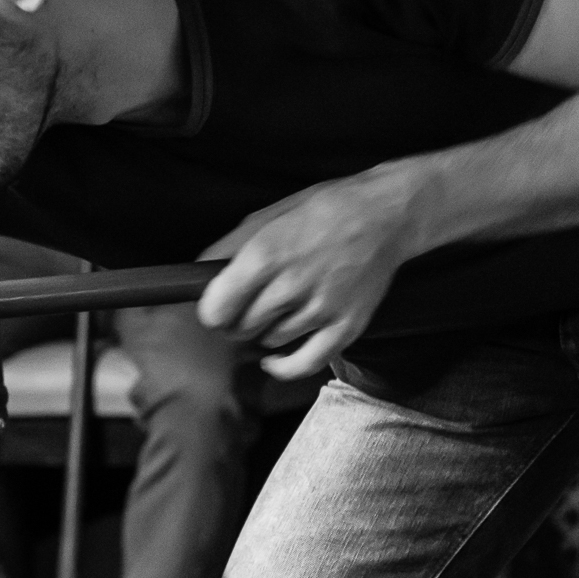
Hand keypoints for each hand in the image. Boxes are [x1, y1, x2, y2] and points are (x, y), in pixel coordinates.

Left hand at [196, 172, 423, 378]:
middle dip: (236, 321)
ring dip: (263, 332)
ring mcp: (321, 309)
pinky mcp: (346, 327)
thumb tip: (194, 273)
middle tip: (247, 307)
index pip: (217, 307)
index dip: (211, 310)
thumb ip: (228, 247)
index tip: (216, 307)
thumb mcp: (269, 216)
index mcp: (266, 254)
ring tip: (276, 311)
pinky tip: (272, 359)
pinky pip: (304, 364)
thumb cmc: (323, 211)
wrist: (385, 216)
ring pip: (268, 341)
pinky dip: (282, 366)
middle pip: (240, 327)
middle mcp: (291, 285)